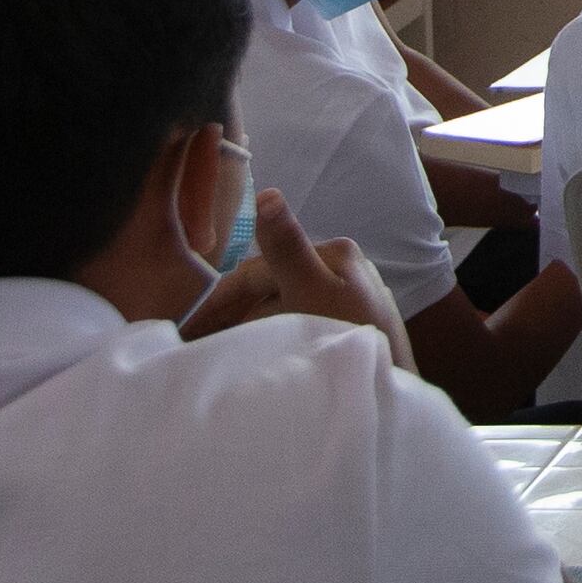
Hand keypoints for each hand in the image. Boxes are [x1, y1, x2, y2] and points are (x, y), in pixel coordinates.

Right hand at [185, 192, 417, 369]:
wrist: (394, 388)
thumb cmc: (348, 337)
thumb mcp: (312, 293)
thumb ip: (286, 248)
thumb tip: (267, 193)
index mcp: (334, 254)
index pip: (258, 268)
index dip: (219, 298)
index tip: (187, 329)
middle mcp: (345, 268)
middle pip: (272, 287)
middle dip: (233, 314)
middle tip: (197, 346)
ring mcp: (350, 297)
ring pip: (285, 307)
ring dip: (253, 328)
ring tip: (224, 355)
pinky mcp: (354, 325)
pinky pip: (302, 325)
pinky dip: (277, 338)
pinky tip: (263, 357)